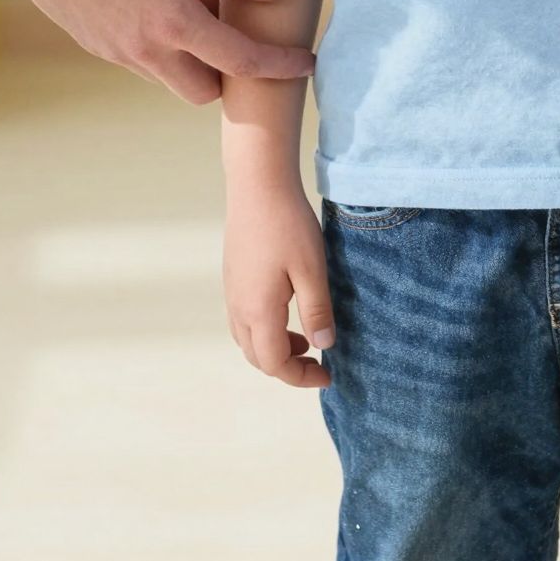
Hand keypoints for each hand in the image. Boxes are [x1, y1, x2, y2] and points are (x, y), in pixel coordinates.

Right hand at [0, 0, 315, 104]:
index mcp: (170, 21)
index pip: (241, 60)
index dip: (279, 65)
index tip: (305, 62)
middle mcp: (143, 49)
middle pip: (205, 89)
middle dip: (230, 69)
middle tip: (233, 18)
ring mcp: (115, 52)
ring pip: (172, 75)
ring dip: (194, 52)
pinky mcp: (96, 45)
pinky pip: (144, 59)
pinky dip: (164, 43)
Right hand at [224, 184, 334, 388]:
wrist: (257, 183)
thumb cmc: (288, 225)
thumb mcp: (312, 270)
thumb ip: (317, 311)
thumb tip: (323, 346)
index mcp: (258, 311)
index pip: (275, 364)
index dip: (301, 377)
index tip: (328, 375)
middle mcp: (238, 306)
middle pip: (257, 357)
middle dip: (287, 367)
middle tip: (317, 360)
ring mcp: (232, 290)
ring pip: (247, 338)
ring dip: (273, 348)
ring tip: (304, 338)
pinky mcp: (233, 275)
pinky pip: (243, 318)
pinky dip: (263, 328)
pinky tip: (285, 309)